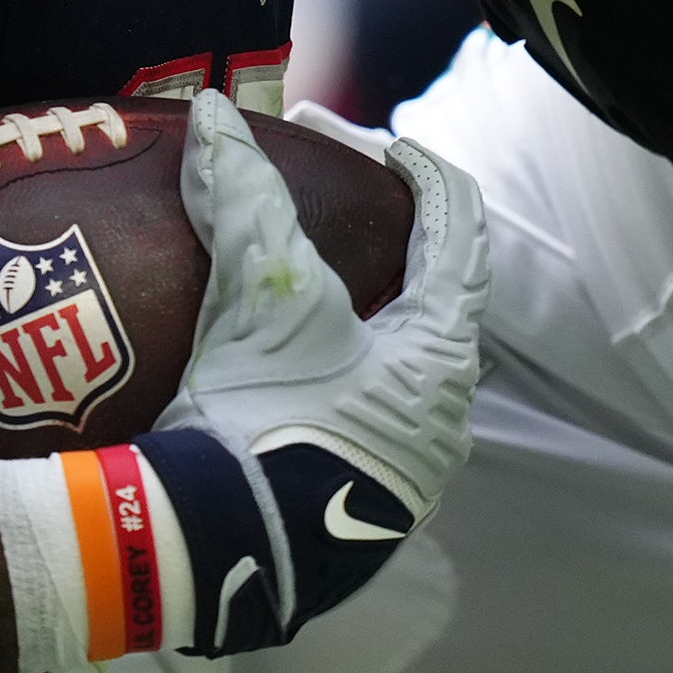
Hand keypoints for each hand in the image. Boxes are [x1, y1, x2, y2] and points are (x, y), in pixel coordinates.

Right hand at [132, 92, 484, 654]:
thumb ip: (244, 197)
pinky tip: (279, 371)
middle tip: (335, 214)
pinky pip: (360, 420)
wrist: (213, 558)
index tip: (381, 148)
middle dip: (390, 251)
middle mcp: (445, 417)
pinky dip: (332, 378)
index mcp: (443, 355)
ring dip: (360, 322)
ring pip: (397, 369)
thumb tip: (217, 113)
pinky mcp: (359, 515)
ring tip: (301, 289)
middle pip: (432, 303)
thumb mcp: (257, 298)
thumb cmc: (260, 418)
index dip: (425, 178)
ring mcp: (407, 476)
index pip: (459, 235)